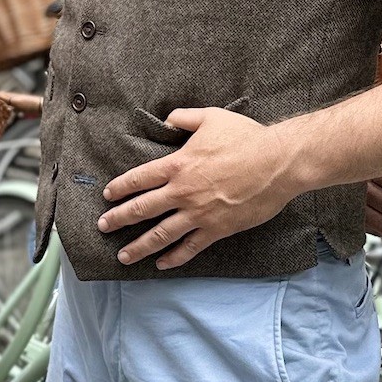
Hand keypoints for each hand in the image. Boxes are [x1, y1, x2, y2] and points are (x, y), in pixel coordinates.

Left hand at [96, 106, 297, 269]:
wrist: (278, 163)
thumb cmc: (246, 138)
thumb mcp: (211, 117)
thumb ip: (183, 117)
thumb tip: (166, 119)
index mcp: (178, 165)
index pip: (139, 179)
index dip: (120, 188)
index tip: (107, 196)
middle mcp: (183, 192)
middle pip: (142, 209)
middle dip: (119, 219)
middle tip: (103, 227)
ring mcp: (199, 213)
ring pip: (161, 234)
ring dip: (139, 246)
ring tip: (123, 256)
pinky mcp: (217, 228)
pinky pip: (191, 247)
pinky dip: (174, 257)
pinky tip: (162, 264)